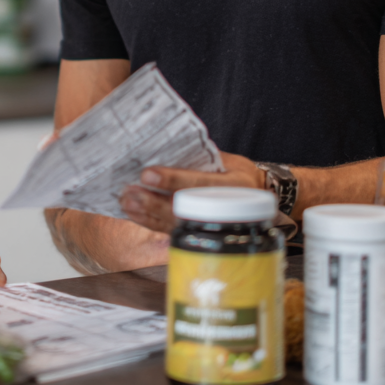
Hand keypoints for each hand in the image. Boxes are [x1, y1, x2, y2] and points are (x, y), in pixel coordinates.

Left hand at [119, 153, 264, 233]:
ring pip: (174, 223)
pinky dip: (150, 223)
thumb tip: (164, 150)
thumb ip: (201, 158)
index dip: (172, 180)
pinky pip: (171, 230)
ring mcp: (210, 225)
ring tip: (126, 202)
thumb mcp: (228, 160)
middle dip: (153, 202)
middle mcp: (222, 210)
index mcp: (232, 185)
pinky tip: (133, 213)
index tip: (148, 174)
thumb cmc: (238, 173)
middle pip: (182, 209)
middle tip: (130, 193)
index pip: (197, 183)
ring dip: (147, 214)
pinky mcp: (198, 233)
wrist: (258, 196)